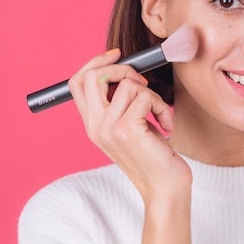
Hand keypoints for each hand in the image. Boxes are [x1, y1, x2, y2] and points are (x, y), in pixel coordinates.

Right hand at [67, 48, 191, 200]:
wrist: (165, 188)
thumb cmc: (153, 155)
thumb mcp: (130, 125)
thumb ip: (119, 103)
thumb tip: (125, 71)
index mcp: (92, 124)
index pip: (77, 82)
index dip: (95, 62)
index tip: (117, 55)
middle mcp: (94, 126)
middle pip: (92, 76)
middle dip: (122, 69)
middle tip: (143, 83)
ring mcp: (108, 128)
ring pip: (128, 84)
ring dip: (152, 94)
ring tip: (160, 115)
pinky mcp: (127, 130)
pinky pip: (145, 96)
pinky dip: (162, 106)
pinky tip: (166, 124)